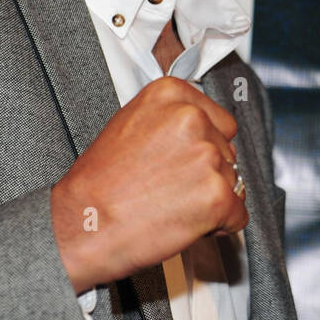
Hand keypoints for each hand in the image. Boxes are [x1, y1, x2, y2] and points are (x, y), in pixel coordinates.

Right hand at [50, 76, 246, 292]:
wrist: (81, 225)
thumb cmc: (99, 185)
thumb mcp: (131, 125)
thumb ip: (171, 121)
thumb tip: (205, 131)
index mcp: (172, 94)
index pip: (220, 122)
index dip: (203, 148)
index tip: (181, 162)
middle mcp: (193, 119)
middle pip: (228, 152)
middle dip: (207, 174)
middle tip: (169, 189)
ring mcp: (208, 156)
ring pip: (234, 183)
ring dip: (211, 199)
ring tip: (169, 205)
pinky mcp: (218, 195)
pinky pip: (238, 215)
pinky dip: (220, 225)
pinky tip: (184, 223)